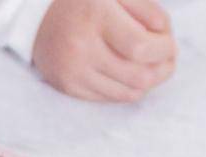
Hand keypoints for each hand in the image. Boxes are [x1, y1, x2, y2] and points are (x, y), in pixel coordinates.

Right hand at [31, 0, 176, 102]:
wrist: (37, 15)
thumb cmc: (87, 1)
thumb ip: (148, 11)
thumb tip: (166, 39)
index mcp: (95, 15)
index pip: (140, 48)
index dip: (164, 50)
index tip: (168, 43)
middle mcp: (80, 46)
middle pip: (138, 76)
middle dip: (162, 69)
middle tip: (166, 57)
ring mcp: (72, 70)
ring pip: (128, 93)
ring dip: (147, 81)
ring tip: (149, 65)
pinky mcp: (67, 86)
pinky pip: (110, 98)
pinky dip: (126, 88)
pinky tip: (127, 72)